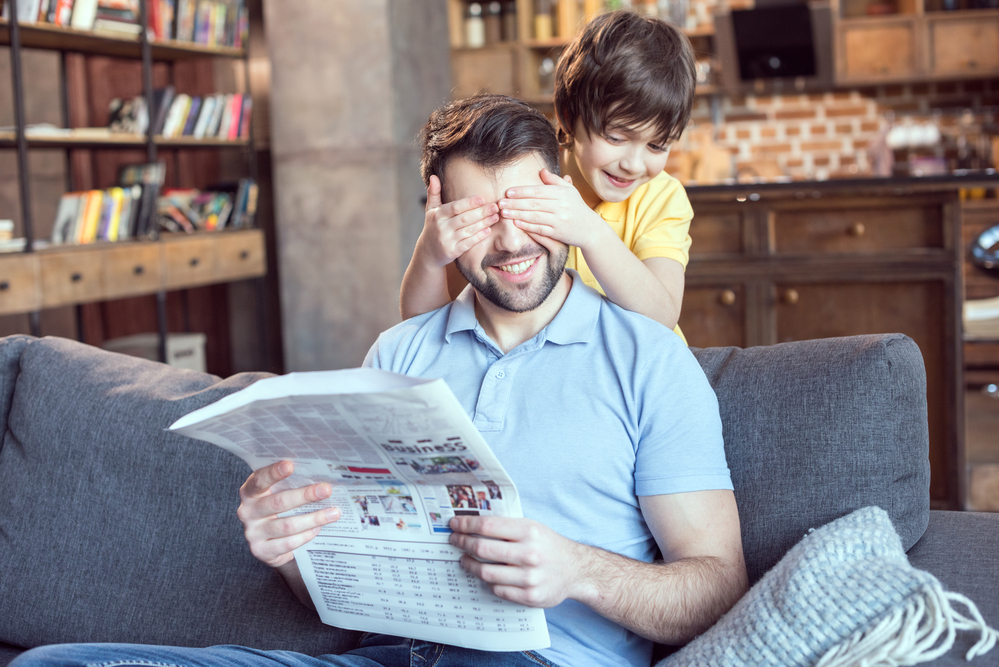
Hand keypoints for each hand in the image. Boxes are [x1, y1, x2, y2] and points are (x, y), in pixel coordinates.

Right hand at [237, 460, 340, 567]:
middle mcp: (247, 511)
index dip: (273, 472)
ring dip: (313, 518)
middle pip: (278, 502)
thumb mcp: (279, 493)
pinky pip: (288, 543)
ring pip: (287, 525)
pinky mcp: (261, 550)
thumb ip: (291, 483)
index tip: (290, 465)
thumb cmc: (279, 509)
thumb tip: (320, 474)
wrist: (270, 542)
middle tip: (327, 490)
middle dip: (305, 495)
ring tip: (333, 513)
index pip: (259, 480)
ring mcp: (252, 533)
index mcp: (250, 492)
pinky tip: (318, 529)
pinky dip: (305, 535)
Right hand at [417, 174, 498, 267]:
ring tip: (496, 217)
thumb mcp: (430, 210)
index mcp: (437, 215)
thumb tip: (434, 176)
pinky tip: (488, 231)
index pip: (455, 207)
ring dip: (484, 223)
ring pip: (468, 231)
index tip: (483, 199)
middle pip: (464, 219)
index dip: (470, 203)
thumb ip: (433, 193)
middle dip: (481, 212)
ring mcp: (447, 241)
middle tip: (495, 207)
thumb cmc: (432, 227)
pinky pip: (468, 243)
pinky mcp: (452, 252)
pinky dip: (479, 237)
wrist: (427, 252)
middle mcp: (441, 228)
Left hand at [448, 515, 587, 607]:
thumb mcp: (532, 527)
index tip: (454, 524)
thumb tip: (471, 524)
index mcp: (529, 531)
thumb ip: (506, 526)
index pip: (487, 526)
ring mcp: (529, 577)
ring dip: (470, 565)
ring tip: (465, 560)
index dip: (466, 525)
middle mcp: (529, 553)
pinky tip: (486, 575)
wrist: (576, 570)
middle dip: (462, 544)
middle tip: (455, 541)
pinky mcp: (529, 596)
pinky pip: (497, 589)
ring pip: (486, 572)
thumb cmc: (548, 545)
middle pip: (482, 549)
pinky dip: (487, 582)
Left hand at [498, 168, 608, 250]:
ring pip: (534, 217)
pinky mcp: (558, 233)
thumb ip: (554, 181)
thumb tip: (541, 171)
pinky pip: (540, 229)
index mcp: (562, 193)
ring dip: (517, 215)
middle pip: (534, 204)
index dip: (522, 191)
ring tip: (504, 213)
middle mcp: (561, 206)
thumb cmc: (577, 207)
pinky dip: (527, 226)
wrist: (590, 229)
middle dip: (515, 203)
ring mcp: (559, 220)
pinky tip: (516, 223)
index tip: (508, 192)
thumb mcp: (569, 191)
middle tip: (500, 203)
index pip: (538, 191)